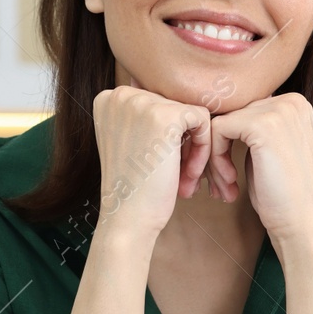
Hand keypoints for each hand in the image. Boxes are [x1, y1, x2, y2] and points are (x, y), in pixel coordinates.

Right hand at [91, 85, 213, 239]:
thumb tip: (170, 96)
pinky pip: (203, 120)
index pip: (158, 102)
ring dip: (194, 149)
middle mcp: (120, 94)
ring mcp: (141, 102)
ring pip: (191, 115)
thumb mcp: (131, 140)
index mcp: (109, 98)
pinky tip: (189, 173)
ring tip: (186, 178)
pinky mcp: (166, 116)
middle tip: (179, 175)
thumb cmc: (134, 187)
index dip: (168, 136)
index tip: (161, 165)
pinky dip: (203, 148)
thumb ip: (144, 115)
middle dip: (184, 143)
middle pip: (175, 107)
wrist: (127, 218)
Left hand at [206, 93, 312, 249]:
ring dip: (215, 157)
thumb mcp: (271, 150)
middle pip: (232, 114)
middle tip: (224, 183)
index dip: (231, 141)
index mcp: (296, 104)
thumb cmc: (283, 194)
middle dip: (221, 151)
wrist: (300, 222)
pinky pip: (218, 130)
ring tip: (225, 186)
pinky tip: (230, 181)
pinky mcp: (262, 125)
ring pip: (221, 122)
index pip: (245, 109)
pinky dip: (216, 158)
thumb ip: (254, 127)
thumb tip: (223, 113)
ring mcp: (279, 110)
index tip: (228, 173)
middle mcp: (291, 101)